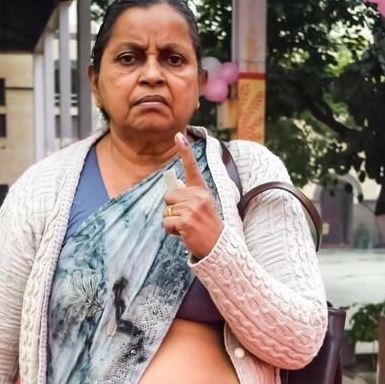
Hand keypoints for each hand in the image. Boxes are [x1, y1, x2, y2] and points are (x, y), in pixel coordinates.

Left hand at [162, 131, 224, 259]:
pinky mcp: (186, 221)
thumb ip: (188, 198)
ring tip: (186, 227)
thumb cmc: (207, 228)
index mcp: (202, 191)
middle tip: (186, 219)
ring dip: (171, 221)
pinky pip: (166, 222)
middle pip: (169, 195)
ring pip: (166, 210)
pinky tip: (183, 234)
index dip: (185, 151)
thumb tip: (170, 192)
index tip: (178, 135)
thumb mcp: (202, 207)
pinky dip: (170, 230)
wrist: (218, 248)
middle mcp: (198, 196)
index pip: (192, 168)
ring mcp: (192, 208)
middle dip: (172, 209)